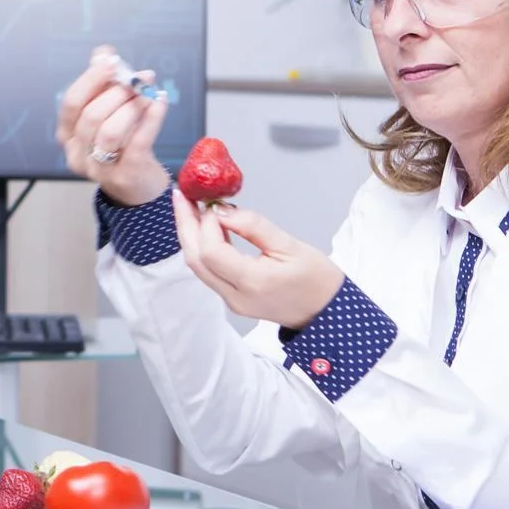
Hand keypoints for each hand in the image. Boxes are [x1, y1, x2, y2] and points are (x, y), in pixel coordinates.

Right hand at [56, 45, 169, 205]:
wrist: (140, 186)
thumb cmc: (123, 144)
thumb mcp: (109, 113)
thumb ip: (103, 84)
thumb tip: (102, 53)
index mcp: (67, 135)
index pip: (72, 103)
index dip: (91, 79)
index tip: (113, 62)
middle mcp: (77, 154)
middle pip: (91, 115)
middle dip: (117, 91)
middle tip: (140, 77)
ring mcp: (98, 169)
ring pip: (110, 131)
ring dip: (132, 106)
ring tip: (149, 92)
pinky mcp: (125, 176)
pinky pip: (138, 143)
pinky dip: (151, 118)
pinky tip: (160, 102)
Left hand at [173, 200, 344, 330]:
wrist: (326, 313)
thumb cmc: (317, 279)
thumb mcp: (291, 245)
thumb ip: (254, 226)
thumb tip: (222, 210)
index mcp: (253, 283)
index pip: (211, 252)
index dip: (206, 224)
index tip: (214, 203)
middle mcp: (235, 297)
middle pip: (194, 260)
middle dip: (185, 225)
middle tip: (182, 196)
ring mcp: (231, 302)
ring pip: (198, 267)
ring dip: (191, 236)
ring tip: (190, 207)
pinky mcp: (232, 300)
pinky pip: (208, 272)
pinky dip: (203, 248)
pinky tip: (207, 228)